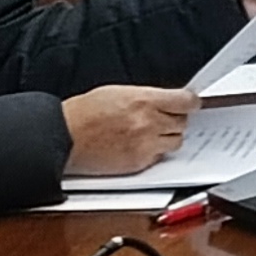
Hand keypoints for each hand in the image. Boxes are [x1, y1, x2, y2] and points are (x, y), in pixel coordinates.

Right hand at [60, 82, 202, 175]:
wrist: (65, 136)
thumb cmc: (84, 112)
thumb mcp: (118, 92)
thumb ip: (146, 97)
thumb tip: (166, 100)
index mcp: (144, 100)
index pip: (186, 101)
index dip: (190, 102)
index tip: (190, 103)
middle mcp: (148, 123)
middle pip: (183, 122)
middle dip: (176, 119)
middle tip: (164, 117)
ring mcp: (145, 145)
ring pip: (175, 142)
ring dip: (167, 137)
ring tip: (151, 133)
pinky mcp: (138, 163)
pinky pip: (159, 158)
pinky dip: (154, 152)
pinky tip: (138, 145)